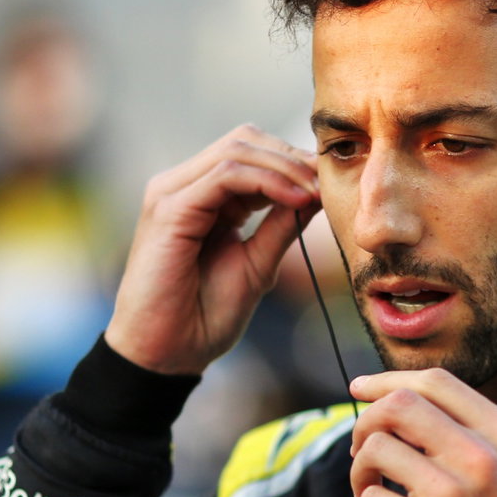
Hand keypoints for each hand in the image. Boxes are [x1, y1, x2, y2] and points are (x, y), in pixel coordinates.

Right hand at [106, 125, 318, 375]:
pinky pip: (225, 175)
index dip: (293, 161)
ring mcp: (171, 193)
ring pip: (237, 149)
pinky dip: (267, 181)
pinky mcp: (169, 209)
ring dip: (285, 167)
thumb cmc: (204, 317)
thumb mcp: (257, 263)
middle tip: (326, 185)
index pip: (250, 152)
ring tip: (315, 193)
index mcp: (201, 197)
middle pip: (244, 140)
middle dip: (292, 157)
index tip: (329, 185)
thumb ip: (282, 224)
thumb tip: (317, 192)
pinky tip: (296, 200)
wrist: (166, 356)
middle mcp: (182, 186)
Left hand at [349, 369, 496, 496]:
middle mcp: (483, 459)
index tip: (360, 387)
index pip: (438, 382)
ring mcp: (452, 494)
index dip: (389, 379)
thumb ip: (470, 439)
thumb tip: (398, 403)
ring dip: (360, 470)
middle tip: (361, 451)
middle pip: (400, 404)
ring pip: (376, 447)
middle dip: (367, 421)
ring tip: (371, 495)